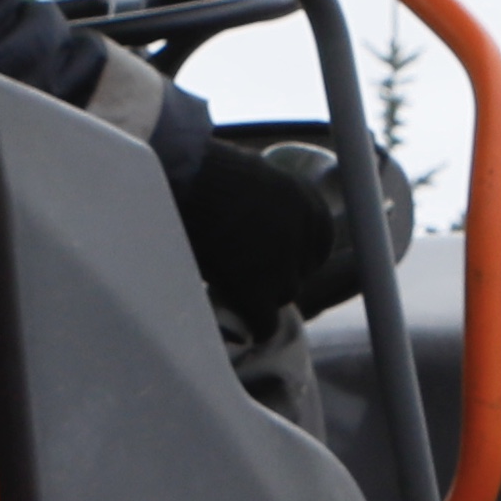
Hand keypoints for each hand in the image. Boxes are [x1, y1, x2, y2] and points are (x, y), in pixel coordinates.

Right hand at [174, 137, 352, 330]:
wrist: (185, 181)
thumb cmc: (209, 176)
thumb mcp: (257, 182)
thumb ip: (273, 209)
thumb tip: (267, 232)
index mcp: (311, 207)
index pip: (315, 248)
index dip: (287, 255)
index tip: (262, 255)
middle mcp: (306, 237)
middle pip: (299, 272)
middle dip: (273, 274)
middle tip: (239, 268)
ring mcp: (284, 267)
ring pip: (282, 297)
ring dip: (259, 295)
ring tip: (228, 283)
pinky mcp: (259, 291)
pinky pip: (265, 324)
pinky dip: (250, 325)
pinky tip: (234, 318)